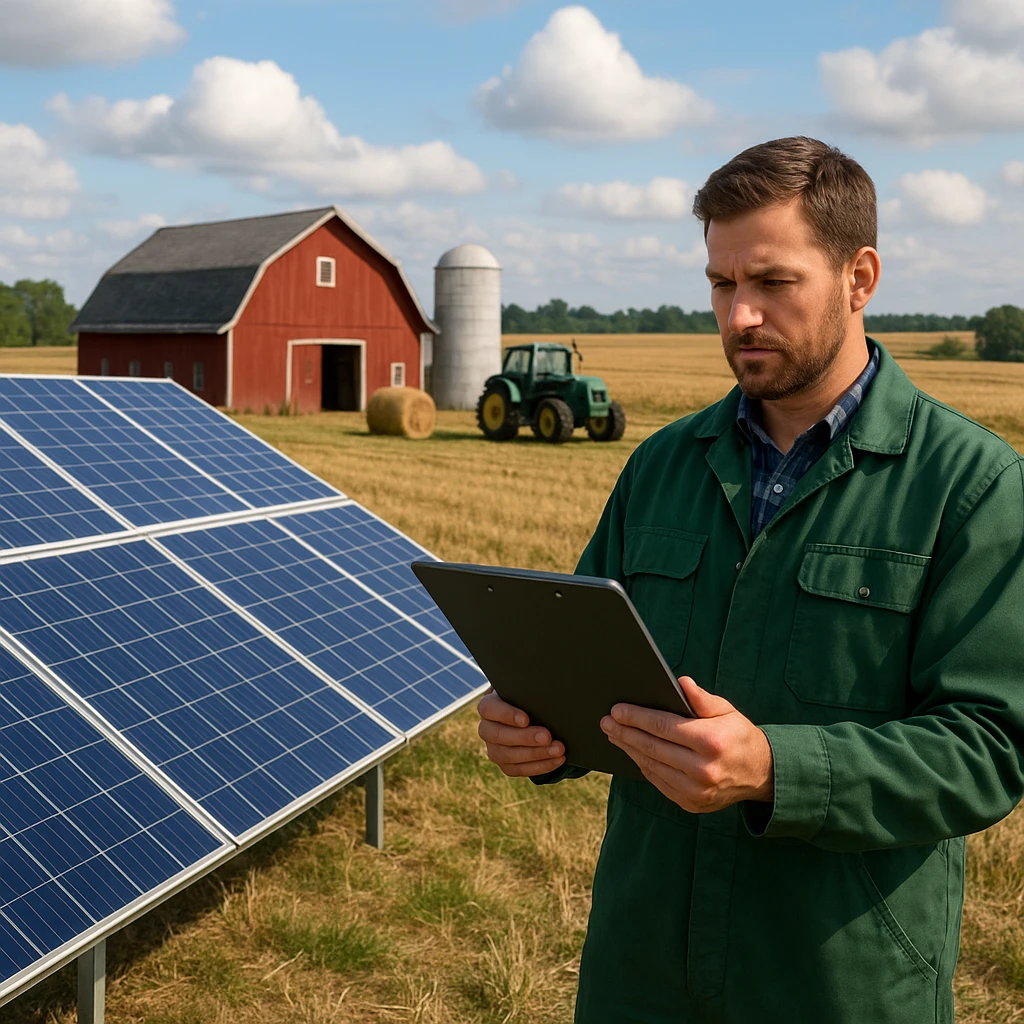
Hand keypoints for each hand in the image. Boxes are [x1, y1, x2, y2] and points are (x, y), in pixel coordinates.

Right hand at [477, 688, 565, 777]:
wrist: (532, 713)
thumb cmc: (529, 696)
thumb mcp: (526, 688)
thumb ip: (529, 688)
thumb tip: (547, 680)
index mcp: (488, 705)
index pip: (488, 709)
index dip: (506, 715)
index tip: (526, 719)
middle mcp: (486, 728)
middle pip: (497, 735)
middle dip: (524, 738)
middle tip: (547, 736)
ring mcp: (493, 748)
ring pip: (507, 756)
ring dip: (535, 754)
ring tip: (558, 749)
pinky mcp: (505, 764)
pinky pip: (518, 770)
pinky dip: (540, 766)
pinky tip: (557, 760)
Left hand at [600, 676, 772, 813]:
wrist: (761, 774)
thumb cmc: (739, 736)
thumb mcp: (726, 711)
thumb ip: (701, 699)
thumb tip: (680, 682)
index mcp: (710, 742)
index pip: (663, 726)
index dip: (636, 717)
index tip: (616, 710)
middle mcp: (702, 769)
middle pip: (652, 747)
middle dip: (624, 732)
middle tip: (605, 722)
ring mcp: (695, 791)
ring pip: (651, 766)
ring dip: (629, 749)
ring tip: (614, 735)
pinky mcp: (690, 803)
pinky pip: (658, 782)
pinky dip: (643, 766)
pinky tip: (632, 753)